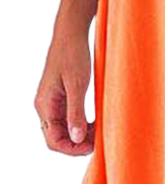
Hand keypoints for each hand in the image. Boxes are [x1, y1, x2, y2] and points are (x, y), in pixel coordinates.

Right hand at [36, 23, 93, 154]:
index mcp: (45, 105)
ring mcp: (52, 102)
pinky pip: (67, 118)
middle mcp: (45, 106)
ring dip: (80, 135)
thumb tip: (77, 138)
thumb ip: (76, 112)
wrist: (71, 34)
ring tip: (101, 132)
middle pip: (57, 137)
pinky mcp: (61, 96)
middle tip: (100, 142)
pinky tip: (96, 122)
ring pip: (63, 129)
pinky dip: (81, 124)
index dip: (72, 149)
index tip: (93, 148)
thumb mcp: (77, 85)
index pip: (53, 140)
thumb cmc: (73, 55)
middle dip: (77, 144)